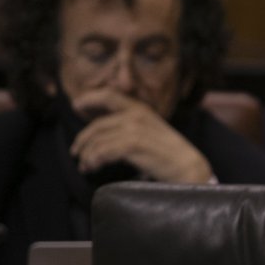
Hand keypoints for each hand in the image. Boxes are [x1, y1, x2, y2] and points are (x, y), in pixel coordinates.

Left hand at [69, 89, 213, 183]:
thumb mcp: (150, 131)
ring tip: (86, 166)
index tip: (76, 105)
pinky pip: (102, 151)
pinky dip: (93, 161)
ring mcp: (134, 129)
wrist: (188, 166)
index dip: (89, 99)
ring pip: (97, 140)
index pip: (108, 96)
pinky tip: (93, 168)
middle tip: (76, 153)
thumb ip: (130, 125)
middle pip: (97, 125)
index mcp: (140, 109)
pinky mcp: (133, 145)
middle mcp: (136, 115)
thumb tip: (105, 130)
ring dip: (87, 155)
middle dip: (82, 141)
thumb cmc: (169, 153)